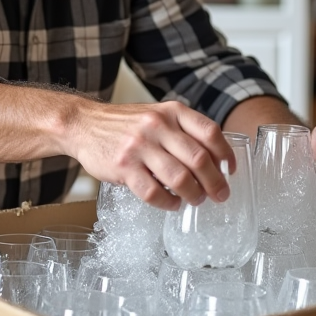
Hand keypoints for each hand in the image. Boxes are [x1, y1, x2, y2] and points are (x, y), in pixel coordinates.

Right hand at [68, 100, 234, 211]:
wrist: (84, 124)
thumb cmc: (125, 124)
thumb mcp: (157, 115)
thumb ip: (182, 130)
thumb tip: (213, 158)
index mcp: (171, 112)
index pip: (209, 132)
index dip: (226, 153)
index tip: (230, 169)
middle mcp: (158, 126)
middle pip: (198, 158)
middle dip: (215, 182)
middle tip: (220, 195)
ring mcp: (140, 147)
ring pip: (179, 178)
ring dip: (193, 195)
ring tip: (196, 200)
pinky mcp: (124, 167)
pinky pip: (154, 192)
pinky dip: (168, 203)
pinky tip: (172, 204)